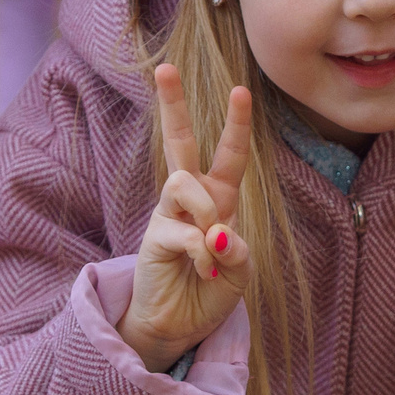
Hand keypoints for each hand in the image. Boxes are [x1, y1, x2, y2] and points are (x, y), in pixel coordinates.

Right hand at [116, 65, 253, 371]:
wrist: (179, 326)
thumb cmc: (210, 292)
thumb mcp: (240, 272)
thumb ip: (237, 250)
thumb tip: (219, 234)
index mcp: (218, 198)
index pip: (229, 154)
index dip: (236, 123)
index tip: (240, 89)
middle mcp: (191, 199)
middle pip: (178, 141)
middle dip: (173, 105)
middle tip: (164, 68)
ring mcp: (169, 215)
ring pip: (183, 182)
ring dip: (205, 210)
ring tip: (212, 245)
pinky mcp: (154, 238)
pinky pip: (182, 231)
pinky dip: (201, 252)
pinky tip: (205, 270)